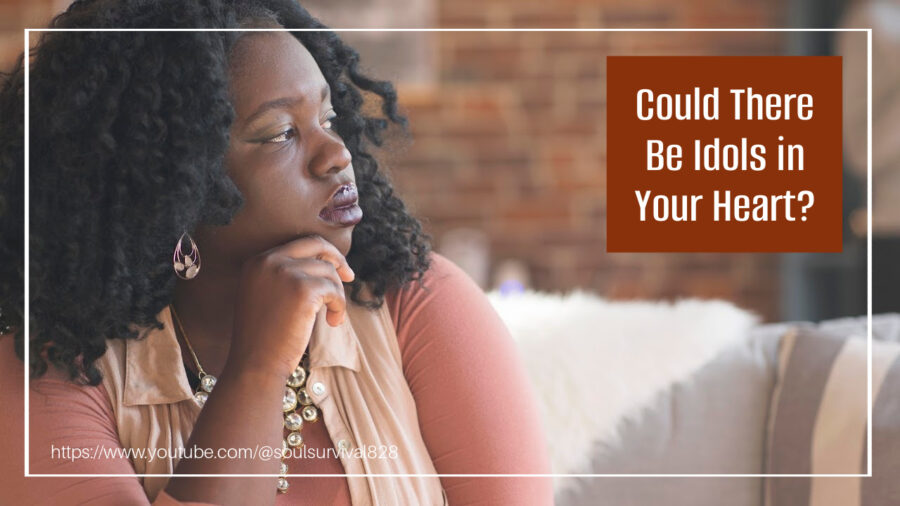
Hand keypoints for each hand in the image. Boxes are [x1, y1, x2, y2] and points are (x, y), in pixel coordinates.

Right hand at [226, 234, 354, 379]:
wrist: (256, 365)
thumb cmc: (265, 338)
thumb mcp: (267, 296)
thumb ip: (287, 276)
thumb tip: (326, 263)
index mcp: (258, 261)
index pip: (300, 244)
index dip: (323, 254)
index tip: (338, 270)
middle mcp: (269, 261)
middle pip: (316, 245)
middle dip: (337, 259)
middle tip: (350, 277)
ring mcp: (285, 273)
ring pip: (329, 272)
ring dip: (337, 295)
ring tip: (332, 317)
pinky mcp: (303, 290)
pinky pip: (334, 291)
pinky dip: (340, 307)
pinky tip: (333, 322)